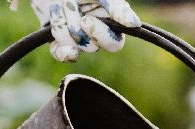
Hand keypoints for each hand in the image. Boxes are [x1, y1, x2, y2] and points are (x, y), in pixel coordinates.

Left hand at [18, 0, 141, 62]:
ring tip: (62, 7)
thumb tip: (135, 24)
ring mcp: (78, 44)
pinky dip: (61, 49)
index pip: (114, 44)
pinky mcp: (60, 47)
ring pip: (73, 46)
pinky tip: (59, 40)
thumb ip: (118, 8)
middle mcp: (95, 38)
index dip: (100, 36)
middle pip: (91, 48)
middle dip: (77, 28)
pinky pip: (61, 56)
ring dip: (63, 23)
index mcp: (111, 27)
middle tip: (69, 7)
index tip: (86, 20)